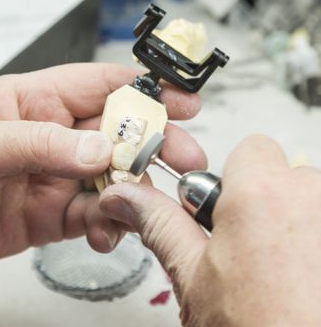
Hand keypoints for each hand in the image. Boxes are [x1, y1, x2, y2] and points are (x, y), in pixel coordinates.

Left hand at [0, 63, 205, 303]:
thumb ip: (38, 146)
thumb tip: (96, 148)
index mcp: (27, 103)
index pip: (96, 86)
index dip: (142, 90)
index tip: (179, 100)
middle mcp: (44, 138)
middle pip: (114, 132)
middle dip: (152, 142)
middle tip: (181, 156)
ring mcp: (48, 178)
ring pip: (109, 177)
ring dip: (136, 188)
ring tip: (150, 202)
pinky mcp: (45, 216)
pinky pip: (91, 216)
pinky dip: (109, 223)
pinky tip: (110, 229)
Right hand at [99, 135, 320, 325]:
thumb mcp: (191, 278)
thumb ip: (159, 223)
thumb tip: (125, 196)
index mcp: (261, 196)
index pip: (251, 148)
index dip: (233, 181)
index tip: (226, 213)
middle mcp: (314, 198)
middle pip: (285, 176)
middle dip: (265, 204)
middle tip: (252, 252)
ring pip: (312, 203)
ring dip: (298, 226)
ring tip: (284, 273)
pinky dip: (314, 243)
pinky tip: (305, 279)